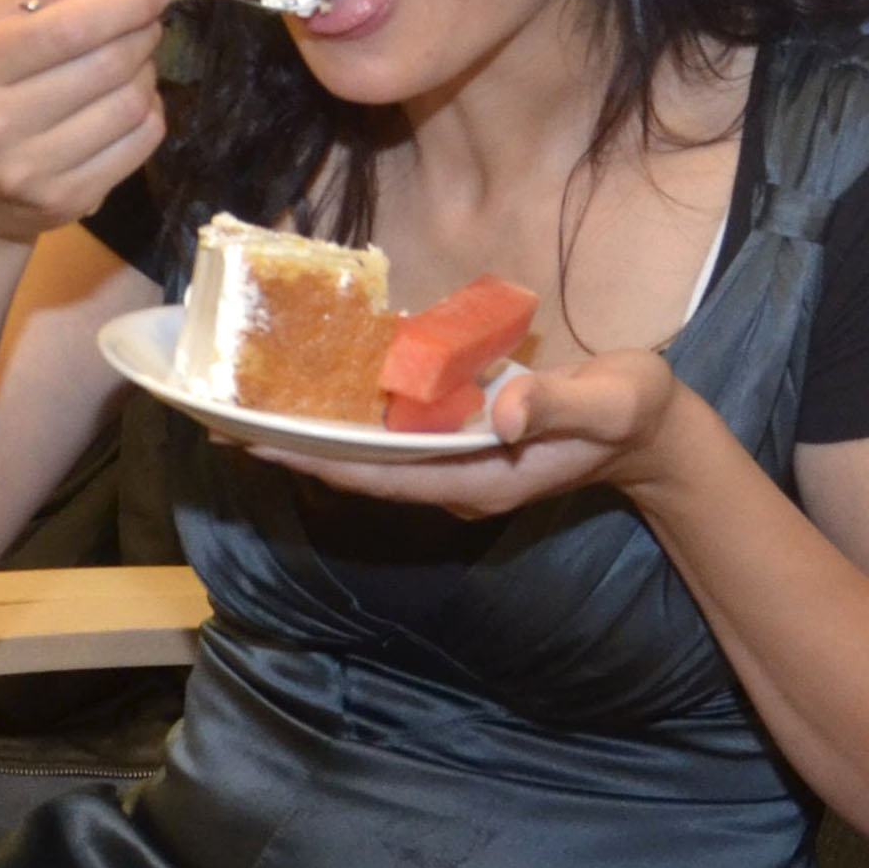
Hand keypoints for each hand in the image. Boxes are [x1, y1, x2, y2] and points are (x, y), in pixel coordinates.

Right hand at [0, 0, 167, 241]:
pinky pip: (142, 143)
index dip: (125, 3)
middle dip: (142, 32)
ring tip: (135, 62)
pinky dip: (151, 112)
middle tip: (147, 23)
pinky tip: (131, 103)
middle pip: (107, 64)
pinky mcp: (67, 201)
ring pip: (131, 103)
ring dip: (148, 71)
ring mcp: (29, 171)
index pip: (66, 28)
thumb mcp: (0, 20)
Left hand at [271, 344, 687, 515]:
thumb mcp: (610, 402)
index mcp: (478, 476)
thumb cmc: (633, 411)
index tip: (255, 441)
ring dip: (310, 430)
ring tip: (244, 408)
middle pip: (358, 467)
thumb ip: (560, 405)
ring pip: (367, 451)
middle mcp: (453, 477)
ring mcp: (453, 461)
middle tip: (219, 421)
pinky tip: (308, 390)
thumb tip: (507, 410)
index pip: (379, 473)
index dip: (315, 456)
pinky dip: (348, 412)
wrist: (649, 429)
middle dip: (292, 446)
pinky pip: (390, 432)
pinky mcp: (456, 438)